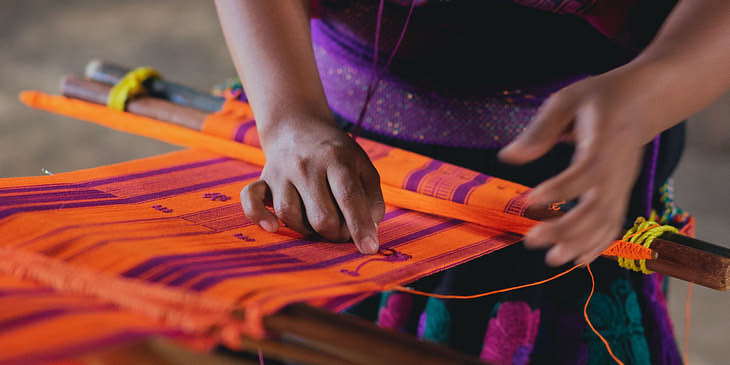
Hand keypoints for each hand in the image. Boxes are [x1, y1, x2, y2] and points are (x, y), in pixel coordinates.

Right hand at [241, 115, 384, 253]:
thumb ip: (371, 199)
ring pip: (291, 215)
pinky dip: (259, 216)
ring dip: (308, 229)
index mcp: (337, 158)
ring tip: (319, 222)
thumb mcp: (362, 167)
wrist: (298, 126)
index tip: (369, 248)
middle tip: (342, 229)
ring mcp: (281, 172)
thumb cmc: (337, 154)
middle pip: (321, 216)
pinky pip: (251, 200)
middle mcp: (306, 164)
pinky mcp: (263, 179)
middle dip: (336, 233)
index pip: (349, 197)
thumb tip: (368, 233)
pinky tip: (273, 227)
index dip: (359, 226)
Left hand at [499, 67, 652, 265]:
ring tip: (552, 259)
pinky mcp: (621, 194)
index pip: (588, 171)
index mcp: (605, 141)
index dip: (562, 189)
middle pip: (598, 206)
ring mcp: (622, 184)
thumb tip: (507, 157)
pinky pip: (613, 225)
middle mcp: (618, 169)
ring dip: (580, 244)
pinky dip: (598, 245)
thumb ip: (540, 130)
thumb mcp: (567, 100)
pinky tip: (577, 260)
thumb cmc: (600, 99)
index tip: (530, 200)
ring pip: (607, 222)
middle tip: (532, 240)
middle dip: (567, 228)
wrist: (643, 102)